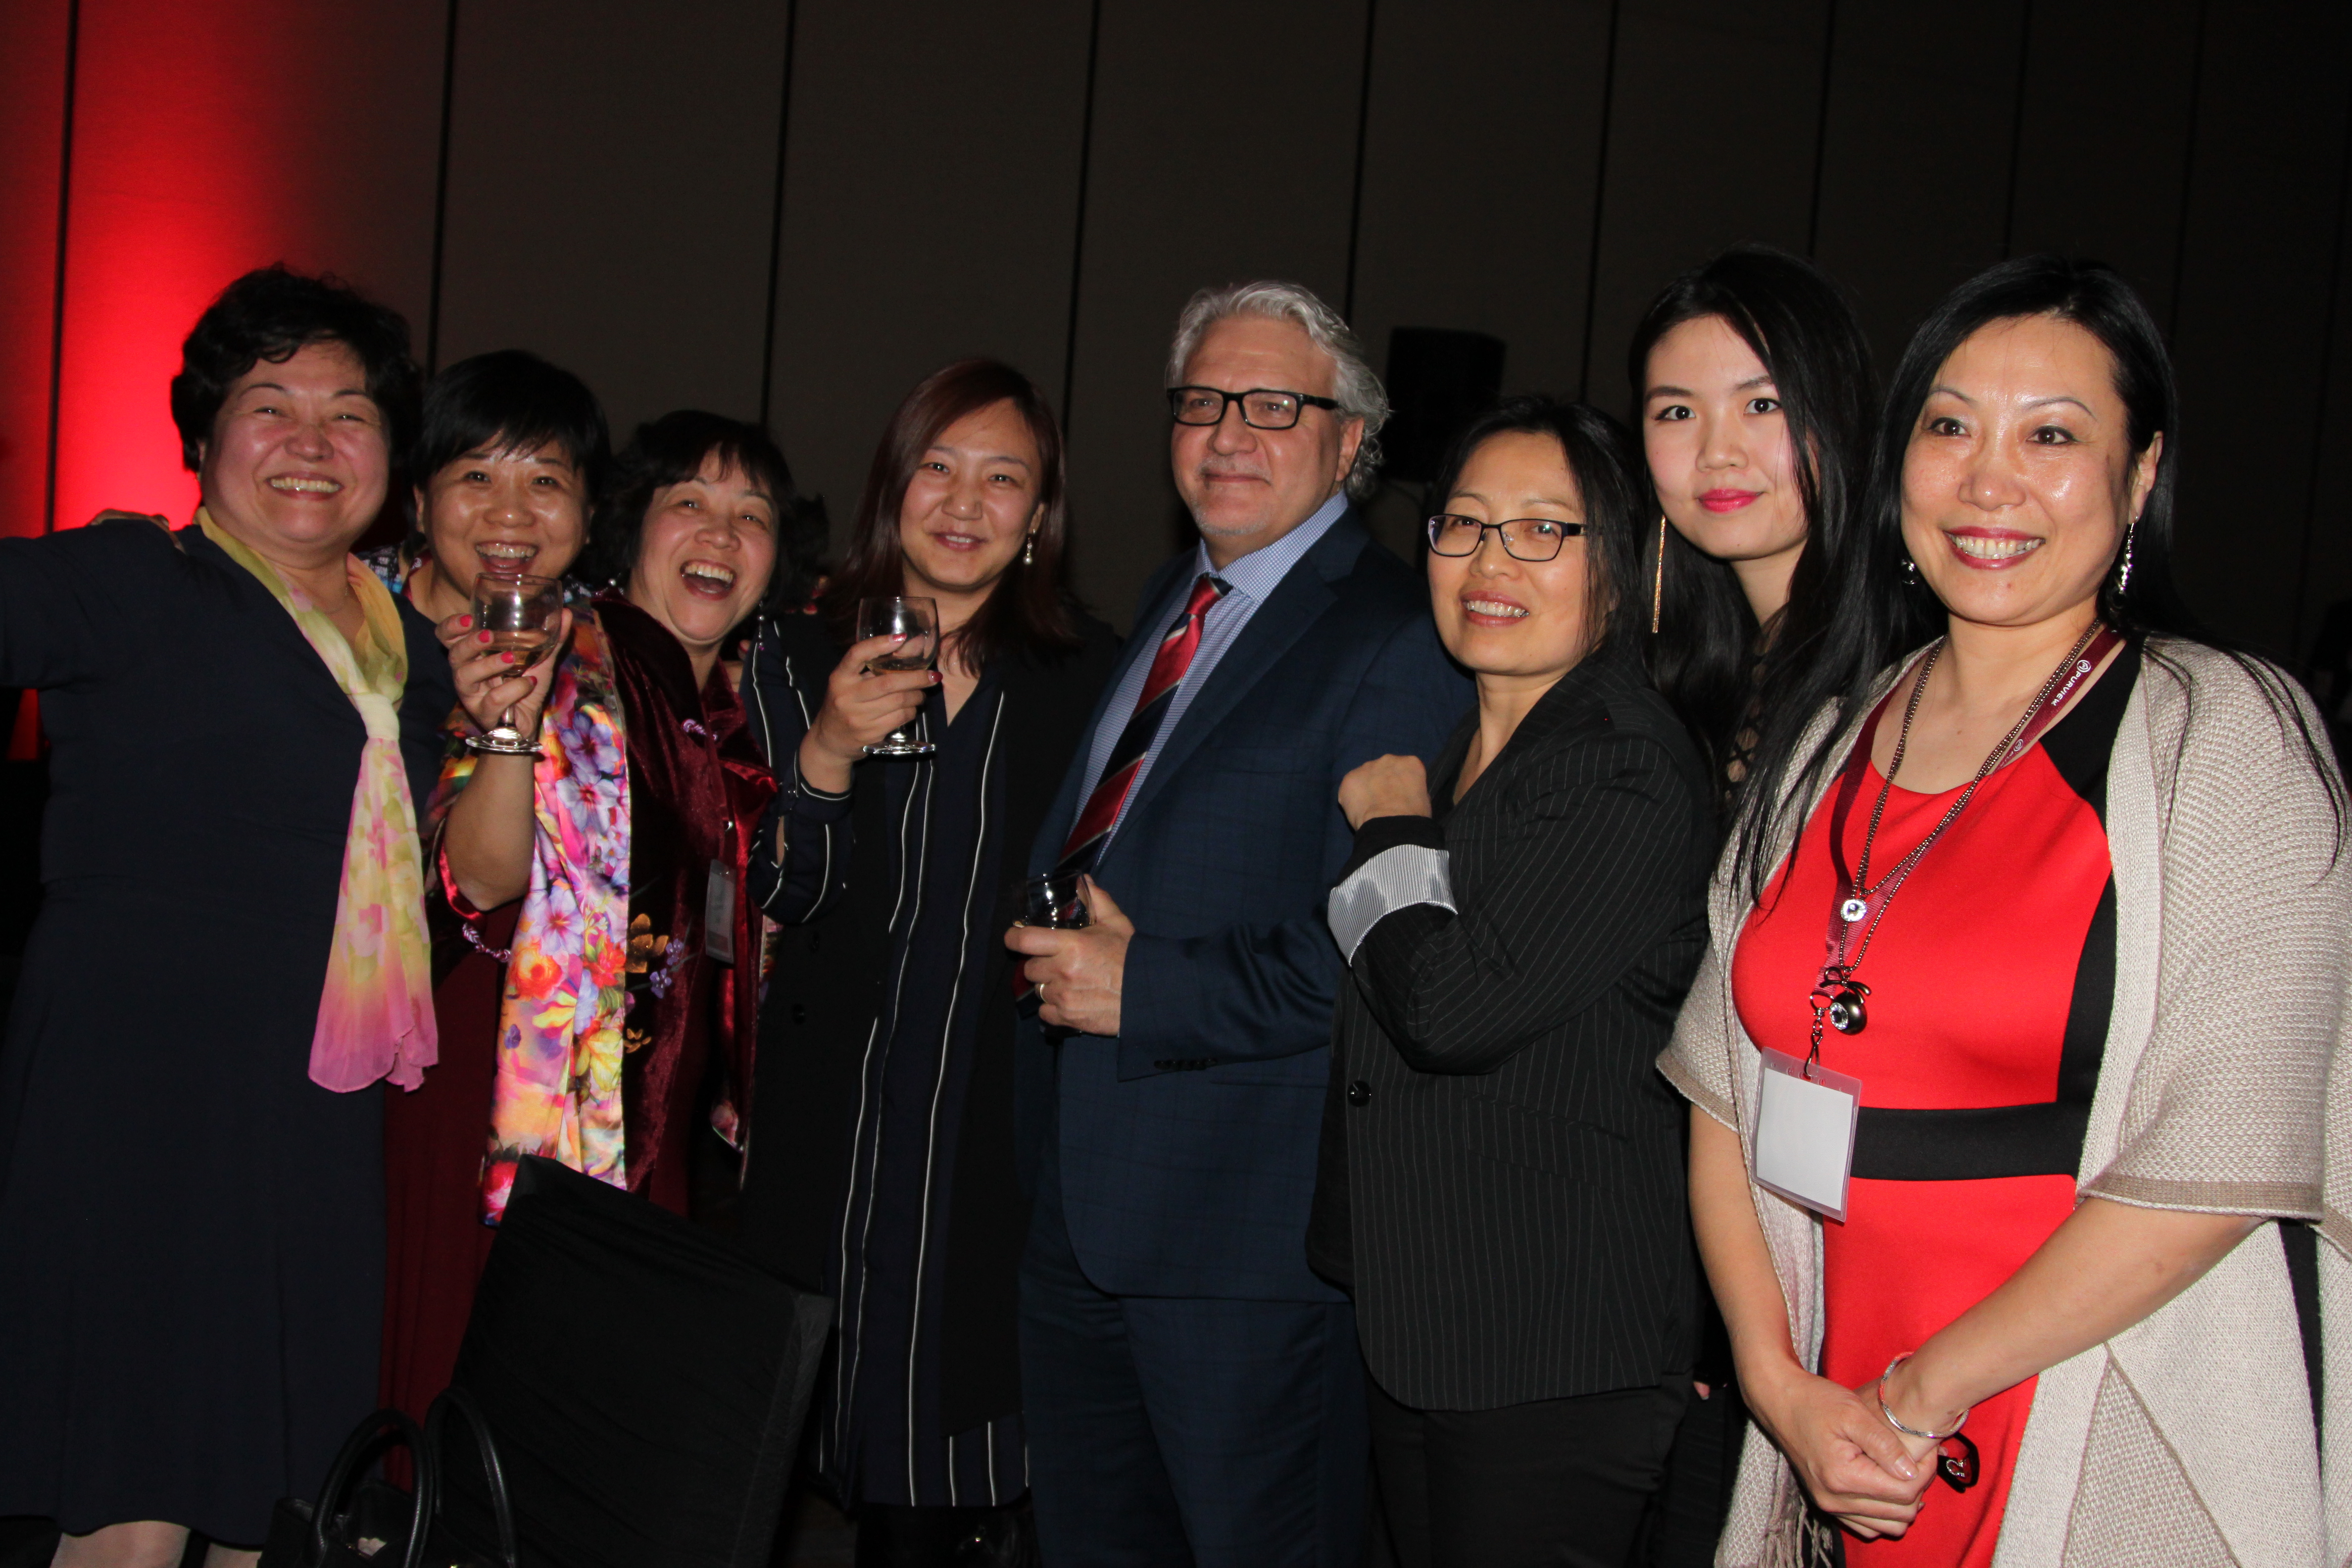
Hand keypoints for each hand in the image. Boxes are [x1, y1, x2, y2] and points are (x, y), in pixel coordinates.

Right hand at [445, 607, 570, 741]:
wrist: (528, 724)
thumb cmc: (525, 688)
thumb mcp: (540, 661)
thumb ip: (551, 639)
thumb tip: (566, 612)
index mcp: (474, 656)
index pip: (448, 637)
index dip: (452, 627)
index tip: (470, 619)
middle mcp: (467, 673)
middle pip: (454, 655)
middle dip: (469, 643)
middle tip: (488, 635)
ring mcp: (472, 695)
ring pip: (466, 676)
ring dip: (489, 665)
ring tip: (512, 659)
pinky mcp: (484, 713)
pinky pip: (494, 700)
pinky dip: (515, 689)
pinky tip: (529, 683)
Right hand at [799, 633, 940, 790]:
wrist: (831, 740)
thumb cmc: (846, 704)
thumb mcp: (853, 682)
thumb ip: (877, 664)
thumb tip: (914, 643)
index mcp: (839, 678)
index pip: (857, 654)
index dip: (879, 644)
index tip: (901, 638)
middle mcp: (846, 696)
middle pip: (888, 682)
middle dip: (917, 678)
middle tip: (932, 676)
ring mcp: (857, 717)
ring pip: (899, 702)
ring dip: (917, 696)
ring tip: (920, 693)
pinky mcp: (869, 734)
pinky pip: (900, 718)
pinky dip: (911, 711)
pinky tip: (911, 708)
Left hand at [1004, 877, 1132, 1035]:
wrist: (1149, 994)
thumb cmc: (1132, 958)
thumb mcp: (1117, 924)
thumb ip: (1097, 900)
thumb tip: (1084, 880)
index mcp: (1071, 945)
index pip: (1024, 940)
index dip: (1013, 937)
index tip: (1013, 937)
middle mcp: (1062, 972)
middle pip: (1030, 968)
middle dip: (1040, 964)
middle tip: (1057, 963)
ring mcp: (1063, 997)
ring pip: (1038, 990)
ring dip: (1048, 986)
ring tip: (1068, 983)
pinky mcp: (1068, 1018)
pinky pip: (1045, 1013)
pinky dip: (1054, 1009)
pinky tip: (1069, 1001)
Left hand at [1338, 754, 1431, 828]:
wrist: (1391, 827)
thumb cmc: (1413, 817)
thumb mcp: (1423, 800)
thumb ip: (1411, 789)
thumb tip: (1404, 794)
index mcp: (1410, 763)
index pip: (1405, 770)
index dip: (1401, 784)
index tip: (1400, 796)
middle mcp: (1388, 759)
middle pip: (1383, 769)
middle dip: (1382, 782)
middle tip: (1383, 802)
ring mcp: (1367, 767)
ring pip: (1365, 776)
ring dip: (1366, 788)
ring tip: (1370, 808)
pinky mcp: (1349, 778)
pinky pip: (1350, 787)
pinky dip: (1351, 798)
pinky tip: (1359, 811)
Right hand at [1743, 1360, 1932, 1539]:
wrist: (1780, 1400)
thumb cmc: (1815, 1401)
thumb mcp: (1853, 1412)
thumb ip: (1885, 1444)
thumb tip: (1911, 1472)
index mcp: (1842, 1476)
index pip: (1903, 1492)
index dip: (1925, 1472)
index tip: (1928, 1451)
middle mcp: (1834, 1499)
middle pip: (1900, 1513)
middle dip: (1918, 1488)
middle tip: (1919, 1460)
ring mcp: (1829, 1505)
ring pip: (1887, 1526)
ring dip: (1904, 1504)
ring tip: (1904, 1472)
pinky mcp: (1827, 1504)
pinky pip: (1867, 1526)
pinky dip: (1884, 1513)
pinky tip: (1886, 1485)